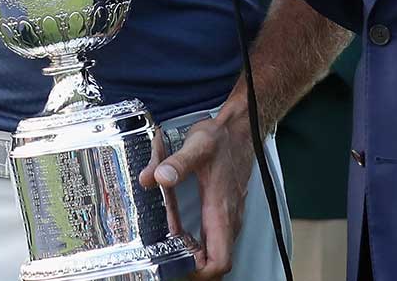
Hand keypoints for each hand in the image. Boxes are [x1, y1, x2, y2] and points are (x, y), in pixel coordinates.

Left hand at [139, 109, 256, 279]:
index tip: (179, 268)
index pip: (220, 261)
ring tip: (170, 249)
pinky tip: (180, 235)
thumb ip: (176, 163)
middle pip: (217, 262)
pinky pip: (216, 240)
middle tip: (167, 261)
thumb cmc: (221, 139)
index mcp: (221, 210)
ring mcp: (229, 216)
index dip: (201, 273)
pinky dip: (200, 246)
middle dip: (194, 269)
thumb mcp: (197, 145)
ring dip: (196, 258)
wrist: (241, 130)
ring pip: (217, 252)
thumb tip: (155, 178)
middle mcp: (228, 218)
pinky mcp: (226, 211)